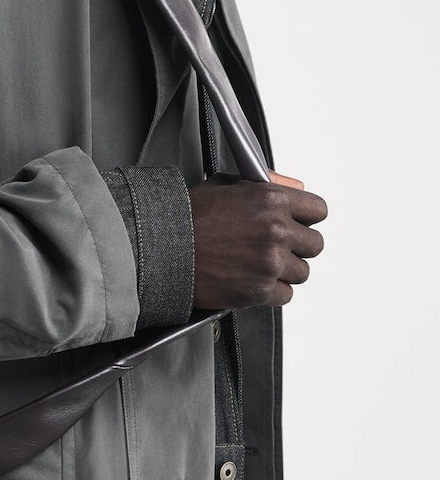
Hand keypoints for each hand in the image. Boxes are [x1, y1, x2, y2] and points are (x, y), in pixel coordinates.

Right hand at [188, 171, 327, 309]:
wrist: (162, 248)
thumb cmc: (188, 217)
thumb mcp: (226, 185)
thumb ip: (267, 184)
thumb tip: (296, 188)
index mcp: (270, 200)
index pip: (317, 210)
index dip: (306, 218)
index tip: (297, 224)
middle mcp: (276, 230)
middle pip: (314, 244)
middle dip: (297, 246)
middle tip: (272, 246)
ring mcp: (270, 262)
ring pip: (302, 272)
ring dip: (284, 270)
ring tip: (256, 263)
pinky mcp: (261, 290)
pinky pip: (285, 295)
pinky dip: (270, 291)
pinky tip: (249, 278)